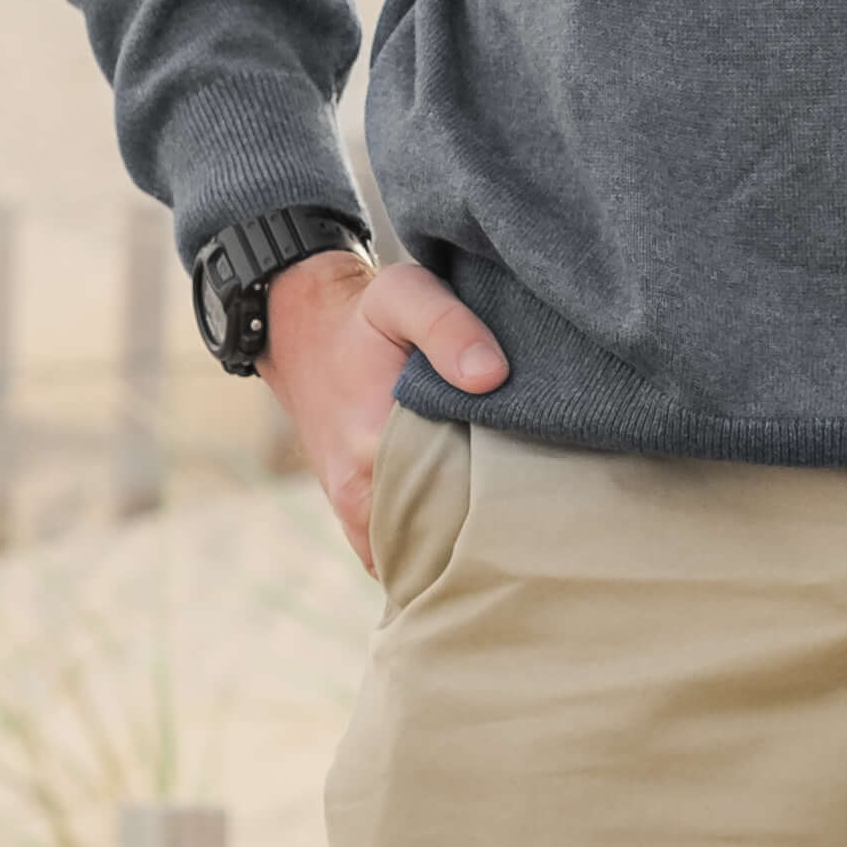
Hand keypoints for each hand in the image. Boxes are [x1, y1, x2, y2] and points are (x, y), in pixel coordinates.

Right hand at [261, 248, 507, 571]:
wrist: (303, 331)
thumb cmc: (363, 316)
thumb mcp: (404, 294)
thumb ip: (449, 327)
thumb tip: (491, 377)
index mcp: (375, 448)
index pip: (457, 508)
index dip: (505, 504)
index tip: (544, 492)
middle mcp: (360, 493)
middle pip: (444, 539)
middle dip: (490, 529)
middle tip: (539, 507)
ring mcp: (354, 511)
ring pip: (420, 552)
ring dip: (459, 542)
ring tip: (510, 516)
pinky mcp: (354, 512)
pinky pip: (396, 551)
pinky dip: (431, 546)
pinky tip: (469, 523)